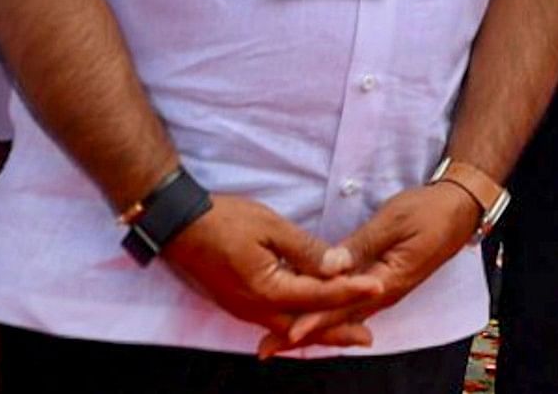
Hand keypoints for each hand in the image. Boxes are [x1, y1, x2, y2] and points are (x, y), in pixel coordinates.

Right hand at [156, 196, 380, 353]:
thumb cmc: (223, 220)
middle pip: (306, 326)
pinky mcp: (239, 305)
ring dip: (318, 331)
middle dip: (337, 332)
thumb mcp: (269, 225)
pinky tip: (307, 320)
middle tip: (367, 337)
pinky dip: (297, 323)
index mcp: (267, 289)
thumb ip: (305, 249)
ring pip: (289, 327)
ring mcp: (245, 310)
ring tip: (346, 334)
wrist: (178, 226)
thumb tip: (337, 265)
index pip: (319, 293)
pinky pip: (274, 321)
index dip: (351, 289)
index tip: (378, 287)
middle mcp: (256, 308)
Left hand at [270, 179, 484, 354]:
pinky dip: (327, 314)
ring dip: (311, 328)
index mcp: (388, 281)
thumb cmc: (427, 211)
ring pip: (341, 315)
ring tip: (278, 341)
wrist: (457, 210)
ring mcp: (383, 291)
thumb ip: (361, 246)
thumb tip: (332, 267)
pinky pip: (349, 305)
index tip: (288, 333)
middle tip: (267, 349)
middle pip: (337, 319)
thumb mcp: (393, 222)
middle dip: (302, 335)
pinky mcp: (381, 282)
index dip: (314, 319)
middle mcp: (384, 294)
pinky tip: (309, 317)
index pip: (343, 305)